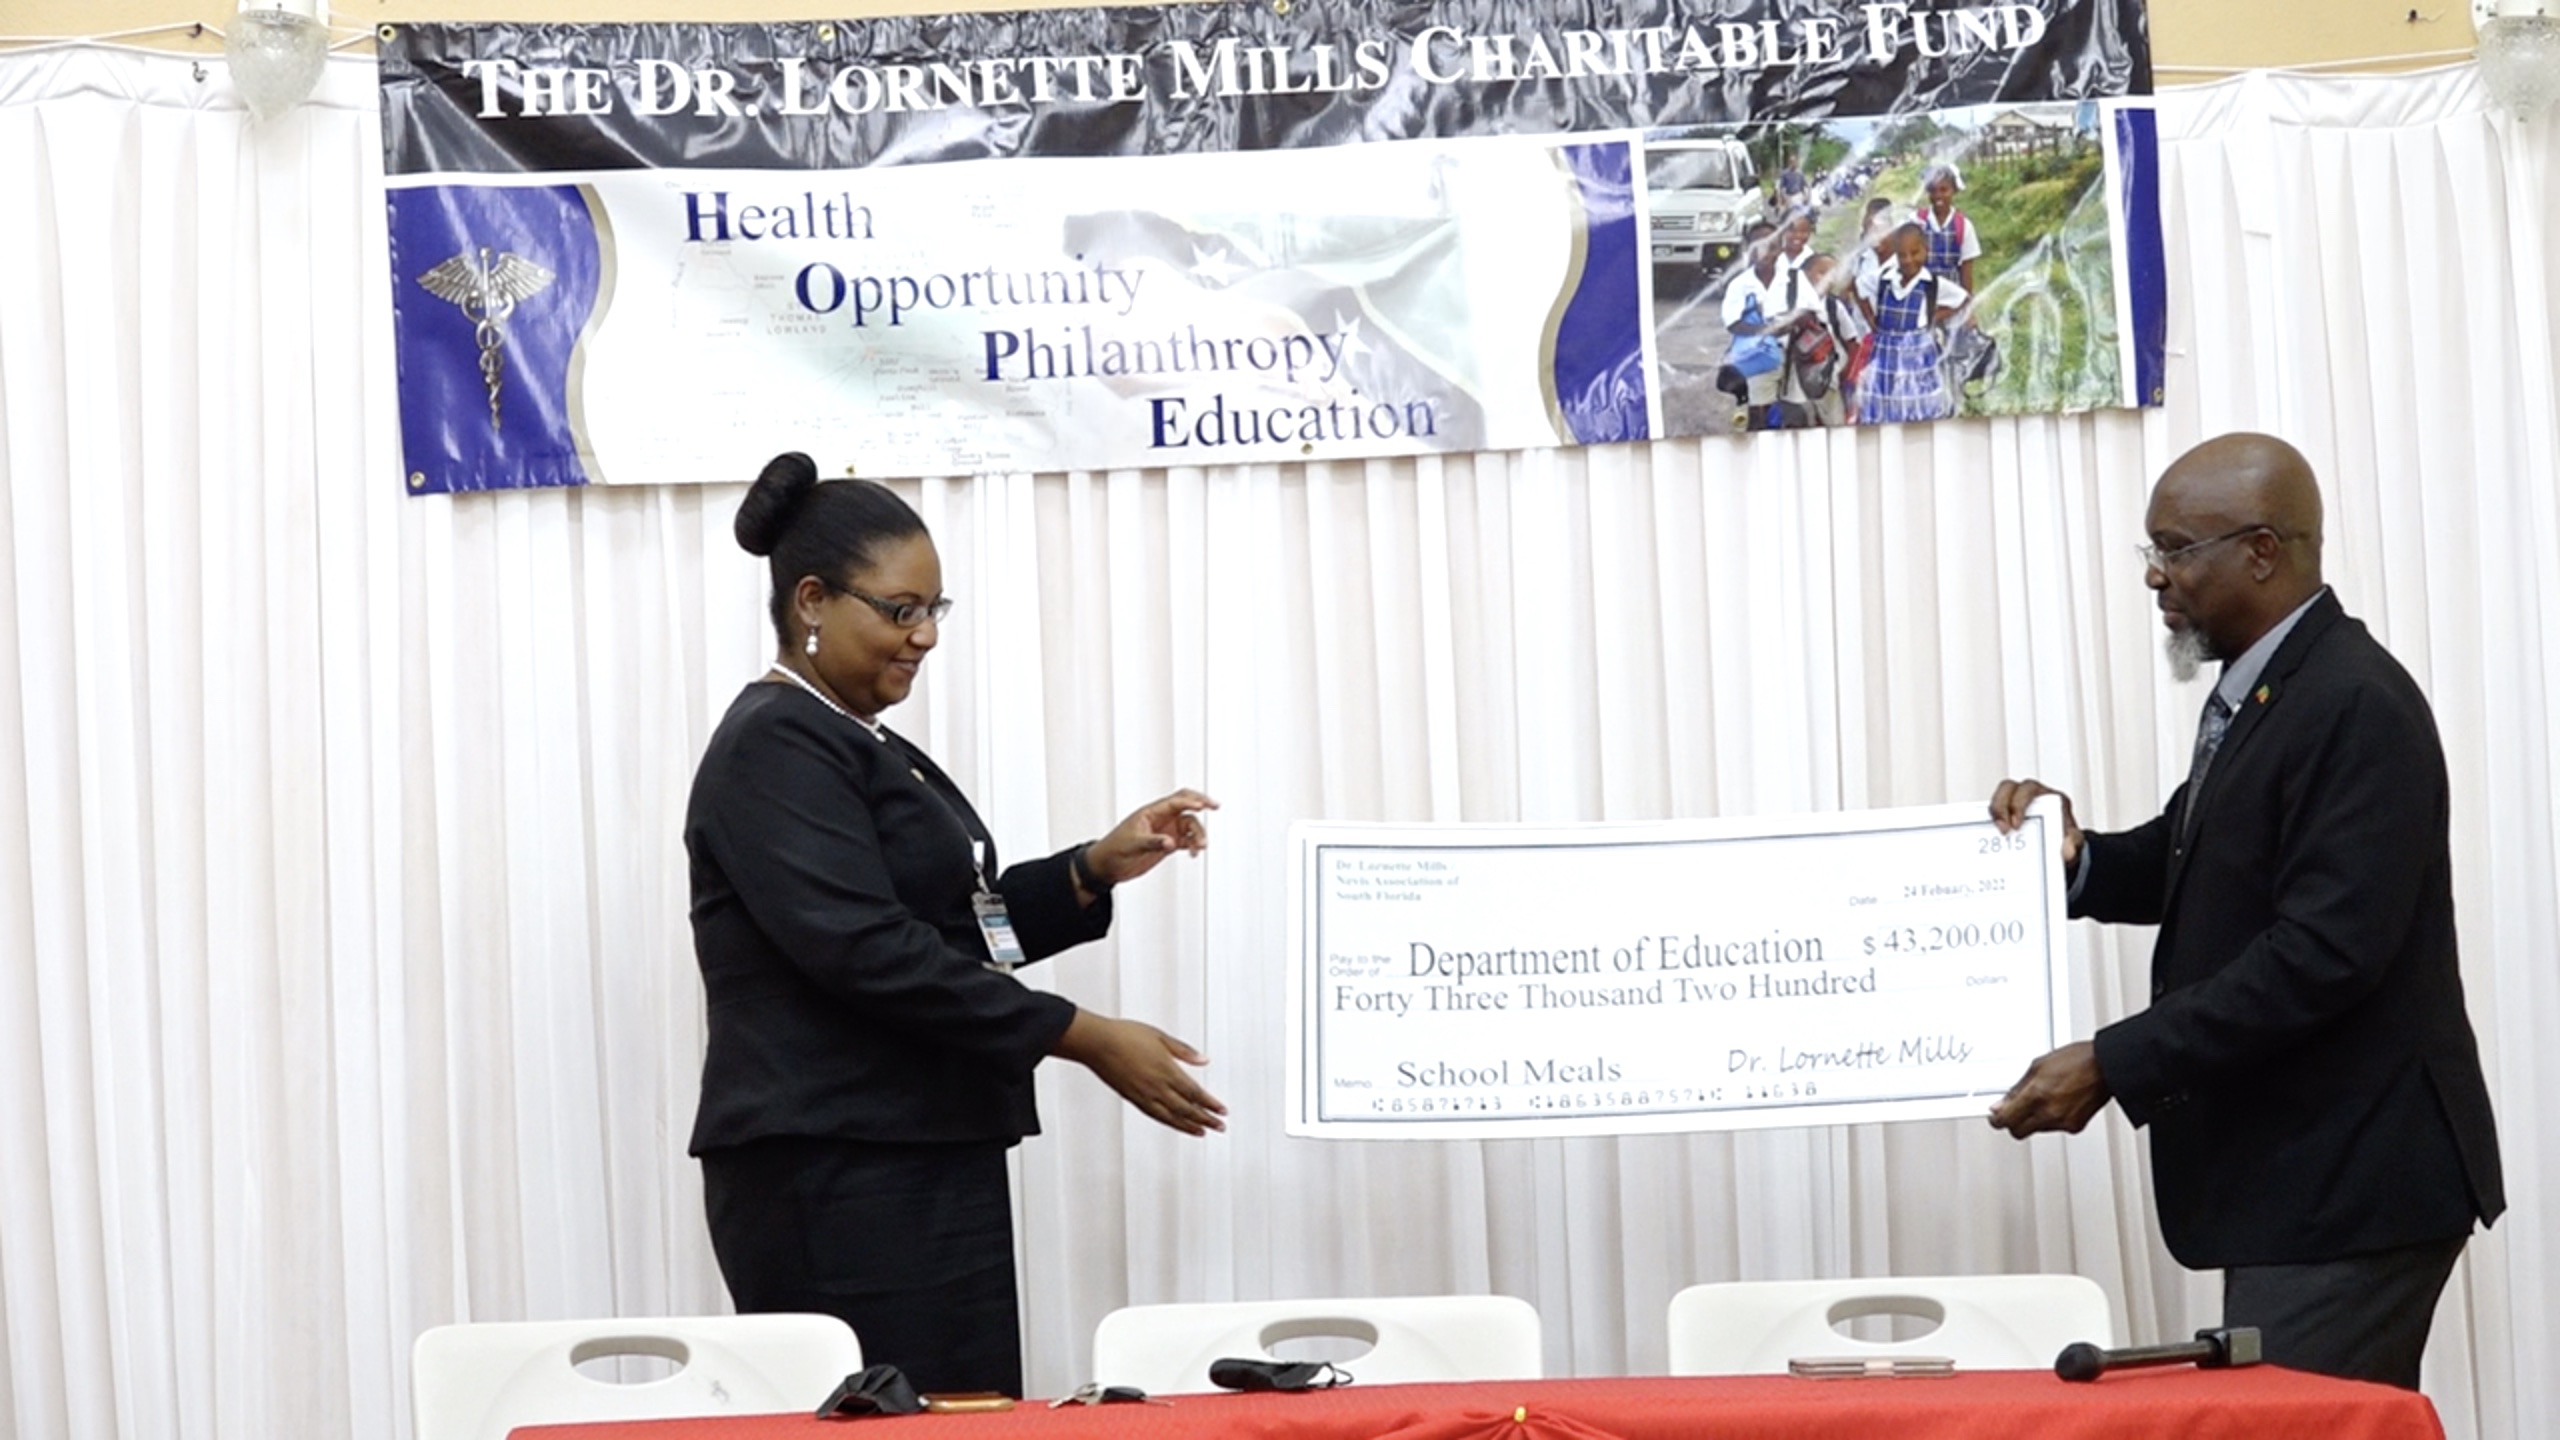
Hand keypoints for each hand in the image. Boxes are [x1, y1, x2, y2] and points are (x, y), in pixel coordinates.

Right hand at [1054, 1011, 1226, 1135]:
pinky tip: (1175, 1124)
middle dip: (1205, 1119)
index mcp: (1166, 1070)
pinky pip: (1155, 1115)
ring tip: (1202, 1132)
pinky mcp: (1133, 1098)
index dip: (1210, 1104)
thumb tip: (1203, 1060)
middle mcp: (1157, 1087)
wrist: (1097, 1043)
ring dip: (1189, 1126)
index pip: (1194, 1093)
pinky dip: (1169, 1123)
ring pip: (1171, 1117)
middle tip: (1219, 1127)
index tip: (1222, 1111)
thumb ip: (1184, 1051)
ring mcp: (1144, 1095)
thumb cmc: (1125, 1035)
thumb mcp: (1160, 1037)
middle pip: (1187, 1109)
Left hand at [1087, 788, 1217, 887]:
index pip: (1175, 801)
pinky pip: (1187, 841)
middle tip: (1214, 805)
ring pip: (1190, 826)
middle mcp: (1161, 819)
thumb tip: (1170, 842)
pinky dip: (1193, 845)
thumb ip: (1153, 842)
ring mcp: (1165, 831)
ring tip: (1201, 846)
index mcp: (1151, 812)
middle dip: (1201, 803)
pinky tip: (1194, 853)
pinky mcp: (1167, 845)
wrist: (1107, 865)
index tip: (1201, 806)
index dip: (1189, 801)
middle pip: (1186, 805)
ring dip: (1198, 834)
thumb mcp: (1132, 844)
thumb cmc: (1113, 849)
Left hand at [1987, 1041, 2109, 1137]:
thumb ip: (2017, 1090)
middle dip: (2014, 1122)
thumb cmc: (2077, 1060)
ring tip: (2043, 1098)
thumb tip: (2001, 1104)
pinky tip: (2058, 1102)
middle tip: (2014, 1110)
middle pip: (2018, 1132)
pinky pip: (2054, 1128)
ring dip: (2033, 1119)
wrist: (2106, 1067)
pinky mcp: (2075, 1127)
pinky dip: (2051, 1119)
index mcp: (2036, 1095)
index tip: (1995, 1116)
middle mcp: (2049, 1112)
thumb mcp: (2037, 1066)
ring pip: (2036, 1130)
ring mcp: (2063, 1122)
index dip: (1997, 1119)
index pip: (2005, 1121)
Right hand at [1988, 777, 2081, 867]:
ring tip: (1996, 834)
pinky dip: (1989, 821)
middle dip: (2001, 807)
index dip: (2018, 803)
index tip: (2016, 824)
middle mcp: (2030, 796)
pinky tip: (1990, 836)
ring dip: (1994, 813)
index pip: (2028, 789)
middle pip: (2008, 788)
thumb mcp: (2073, 842)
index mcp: (2048, 796)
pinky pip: (1993, 812)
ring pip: (1998, 797)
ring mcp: (2015, 803)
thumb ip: (2073, 844)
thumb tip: (2067, 851)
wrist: (2060, 849)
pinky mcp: (2005, 814)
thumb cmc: (2065, 839)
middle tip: (2003, 829)